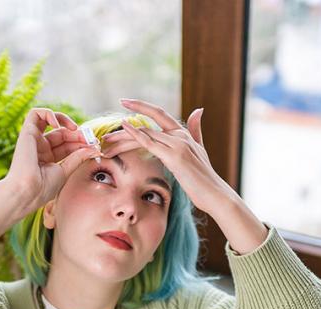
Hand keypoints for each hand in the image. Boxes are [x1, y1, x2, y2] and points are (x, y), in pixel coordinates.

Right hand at [4, 107, 101, 212]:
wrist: (27, 192)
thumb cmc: (43, 188)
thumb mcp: (65, 171)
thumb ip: (78, 157)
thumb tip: (94, 149)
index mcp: (48, 158)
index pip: (68, 145)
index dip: (82, 142)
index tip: (95, 146)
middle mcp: (40, 148)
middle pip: (63, 133)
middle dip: (78, 134)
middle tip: (91, 138)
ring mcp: (34, 140)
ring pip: (51, 121)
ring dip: (66, 121)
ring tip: (76, 129)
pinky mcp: (27, 133)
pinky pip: (35, 114)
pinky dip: (48, 113)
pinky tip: (58, 124)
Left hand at [100, 99, 239, 215]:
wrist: (215, 194)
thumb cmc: (205, 178)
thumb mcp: (200, 151)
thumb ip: (196, 130)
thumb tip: (198, 110)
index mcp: (183, 133)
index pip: (159, 114)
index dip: (141, 106)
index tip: (124, 102)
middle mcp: (180, 135)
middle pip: (146, 125)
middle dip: (123, 129)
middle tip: (104, 135)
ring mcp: (178, 144)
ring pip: (144, 134)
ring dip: (122, 138)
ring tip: (105, 143)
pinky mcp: (174, 156)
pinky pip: (151, 142)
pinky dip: (136, 134)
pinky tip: (124, 128)